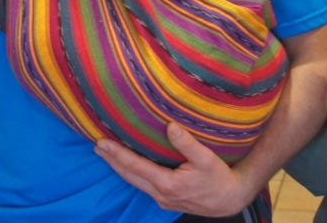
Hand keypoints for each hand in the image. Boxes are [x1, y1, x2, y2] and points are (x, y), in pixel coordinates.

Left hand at [94, 122, 250, 216]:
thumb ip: (187, 143)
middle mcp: (160, 194)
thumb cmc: (219, 178)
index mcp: (167, 183)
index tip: (102, 143)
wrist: (230, 200)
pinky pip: (143, 185)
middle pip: (129, 175)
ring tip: (106, 154)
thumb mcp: (206, 159)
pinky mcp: (166, 200)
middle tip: (96, 146)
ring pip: (135, 181)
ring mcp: (162, 199)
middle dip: (112, 160)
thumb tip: (170, 126)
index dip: (117, 154)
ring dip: (120, 167)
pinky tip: (129, 166)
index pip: (136, 165)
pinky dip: (132, 173)